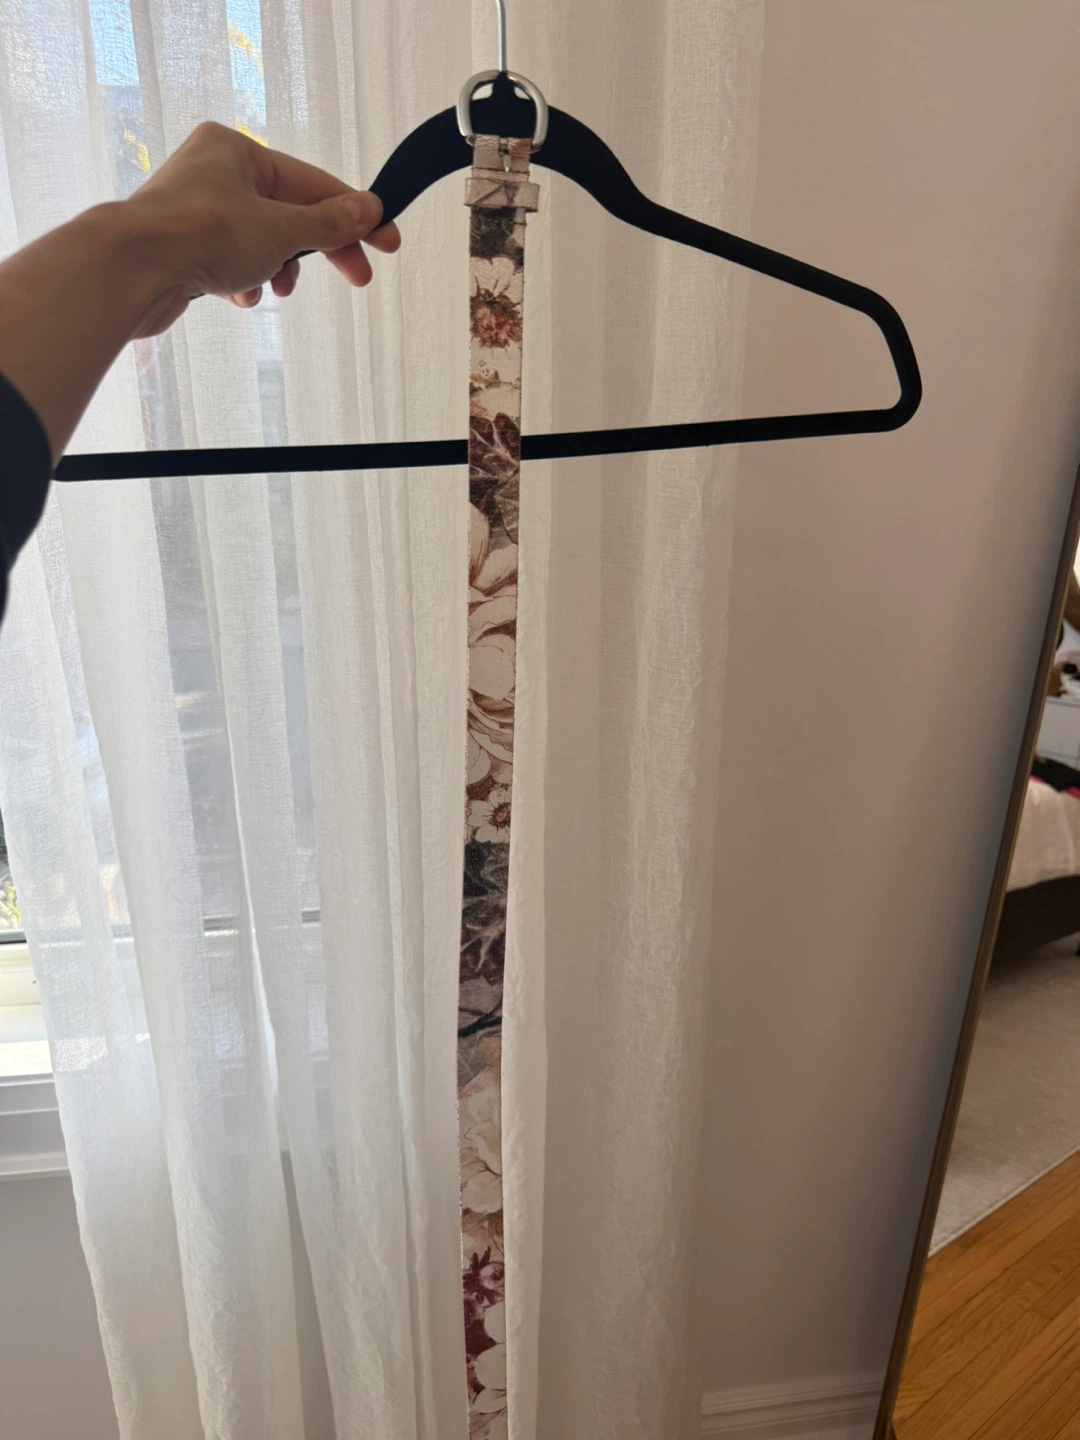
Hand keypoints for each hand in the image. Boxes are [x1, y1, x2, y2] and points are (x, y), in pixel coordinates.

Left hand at [122, 121, 401, 336]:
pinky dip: (246, 282)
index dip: (353, 215)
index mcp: (236, 149)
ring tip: (277, 287)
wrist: (132, 269)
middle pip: (289, 214)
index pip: (312, 183)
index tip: (384, 240)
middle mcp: (214, 173)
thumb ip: (328, 222)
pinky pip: (234, 264)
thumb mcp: (281, 228)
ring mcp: (198, 212)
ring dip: (279, 269)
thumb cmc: (197, 234)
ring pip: (263, 244)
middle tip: (359, 276)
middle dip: (320, 249)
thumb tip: (366, 209)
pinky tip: (241, 294)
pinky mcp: (185, 249)